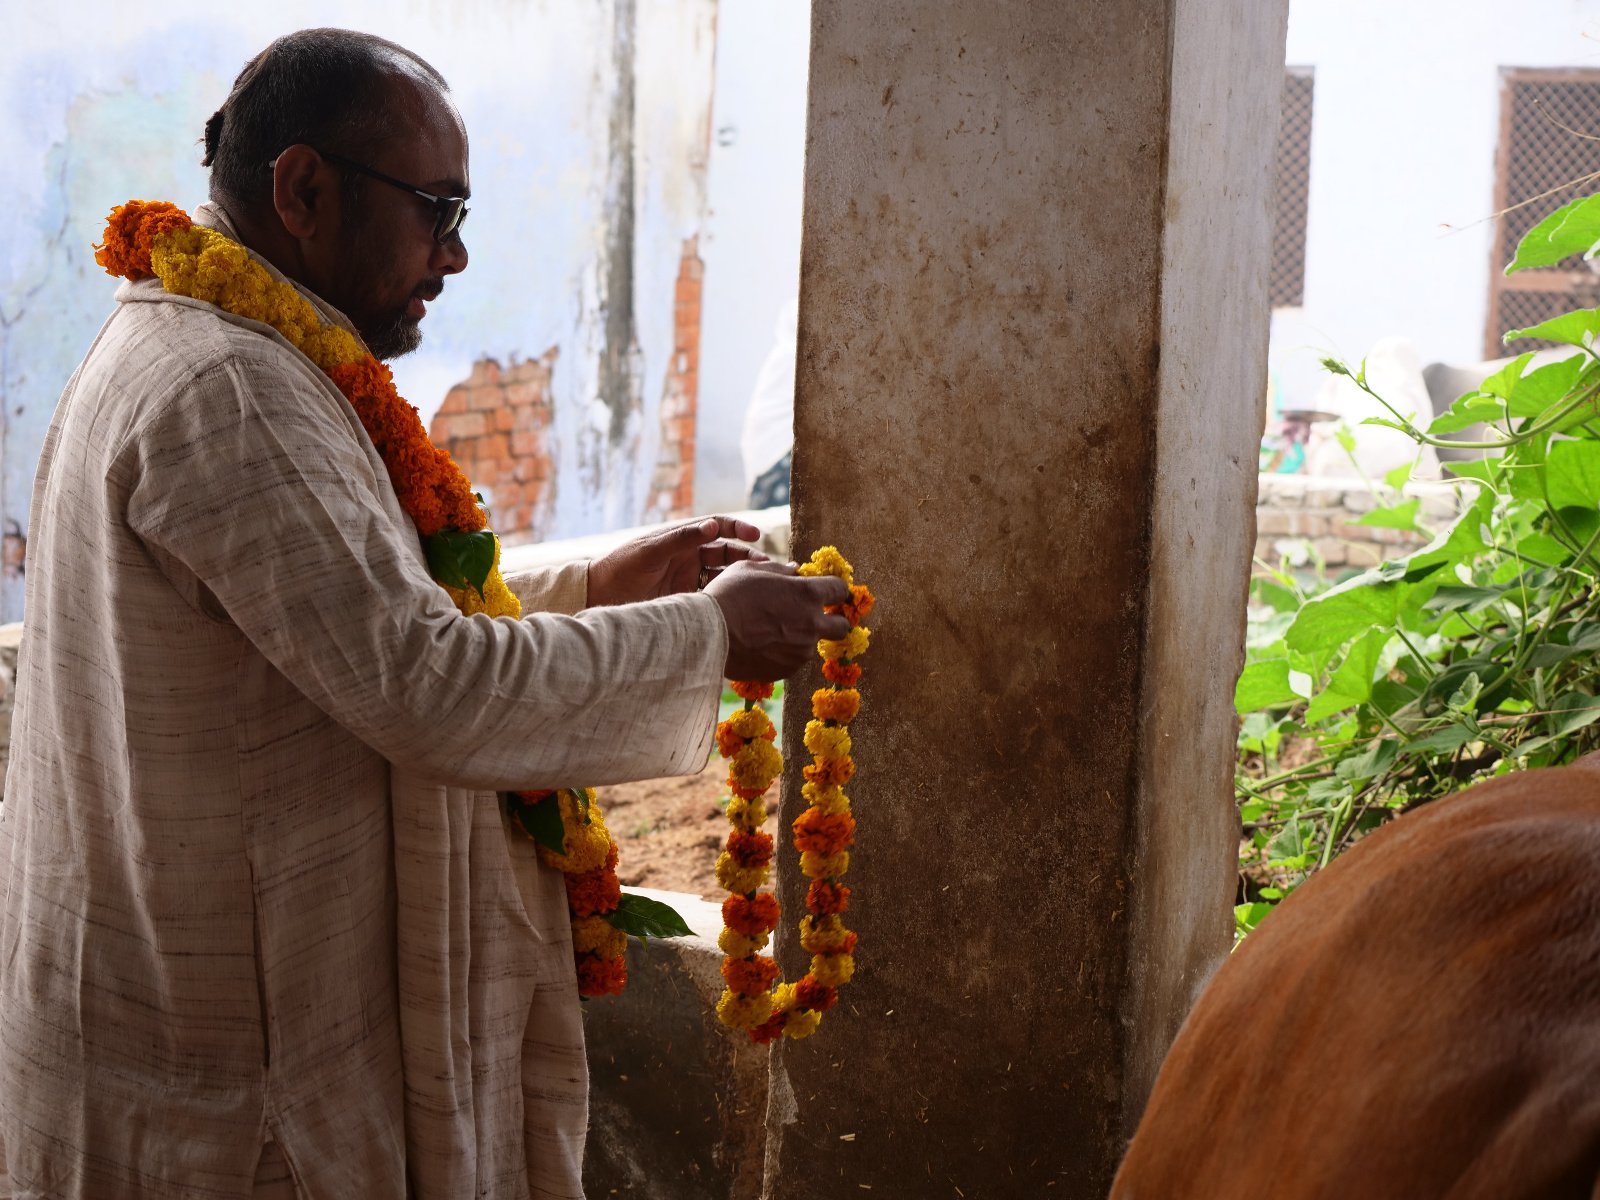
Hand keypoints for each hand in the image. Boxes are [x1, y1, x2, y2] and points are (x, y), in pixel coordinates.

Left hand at [587, 516, 765, 606]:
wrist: (598, 597)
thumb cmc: (620, 567)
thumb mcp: (650, 551)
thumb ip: (681, 539)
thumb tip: (713, 526)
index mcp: (681, 538)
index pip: (716, 527)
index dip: (738, 528)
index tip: (756, 535)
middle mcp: (688, 557)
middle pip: (726, 554)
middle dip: (747, 558)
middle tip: (767, 568)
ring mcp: (688, 580)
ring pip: (722, 577)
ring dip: (740, 580)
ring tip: (759, 588)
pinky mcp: (685, 601)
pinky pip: (712, 598)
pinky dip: (727, 600)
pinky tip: (739, 606)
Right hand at [704, 560, 851, 681]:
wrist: (709, 634)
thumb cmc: (728, 595)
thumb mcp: (751, 570)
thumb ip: (779, 570)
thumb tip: (795, 570)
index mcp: (806, 594)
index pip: (840, 590)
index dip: (836, 590)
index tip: (829, 592)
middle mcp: (811, 624)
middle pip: (842, 626)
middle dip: (834, 620)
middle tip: (815, 617)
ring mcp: (801, 651)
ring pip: (813, 644)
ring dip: (802, 637)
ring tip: (773, 632)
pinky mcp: (787, 670)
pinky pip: (794, 660)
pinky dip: (785, 653)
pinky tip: (763, 646)